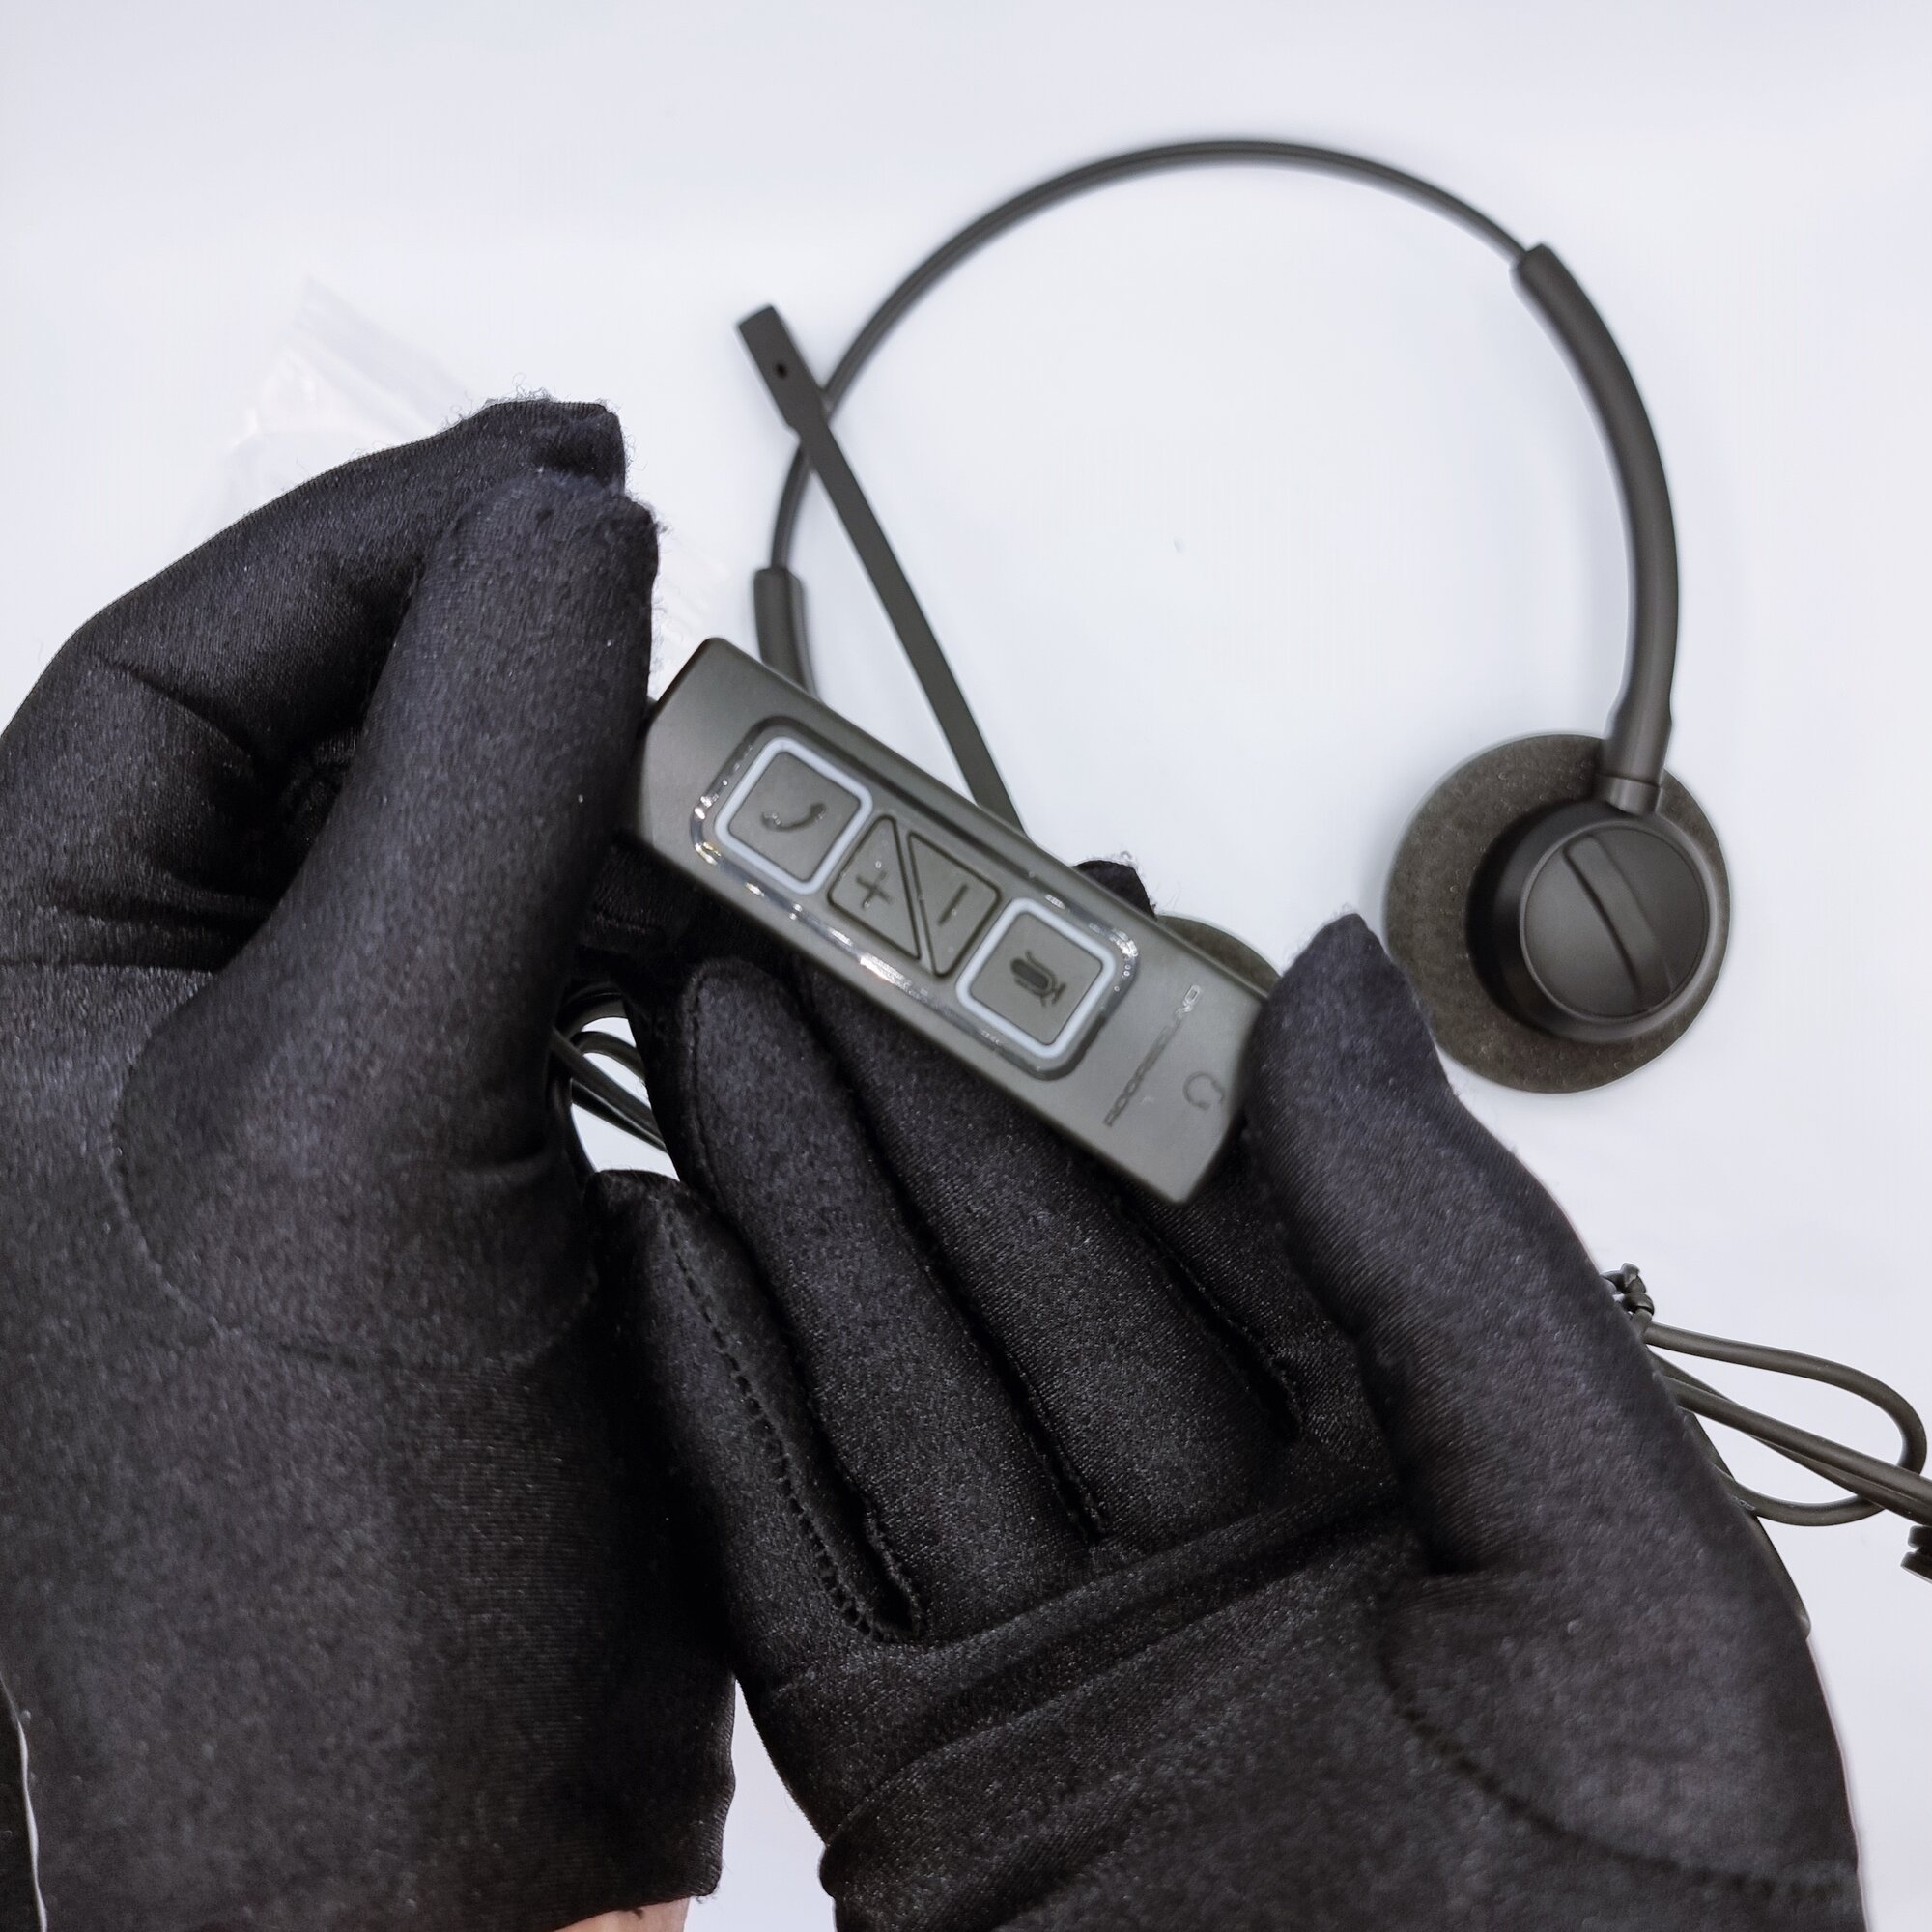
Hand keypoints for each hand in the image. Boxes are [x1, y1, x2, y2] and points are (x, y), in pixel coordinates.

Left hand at [0, 405, 729, 1929]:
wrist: (419, 1842)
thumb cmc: (296, 1548)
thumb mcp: (359, 1106)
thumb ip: (476, 789)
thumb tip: (568, 541)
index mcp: (31, 967)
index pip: (211, 654)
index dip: (393, 532)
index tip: (570, 457)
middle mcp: (156, 1017)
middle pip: (355, 740)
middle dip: (523, 666)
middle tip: (682, 618)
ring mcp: (318, 1102)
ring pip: (477, 857)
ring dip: (615, 805)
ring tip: (742, 781)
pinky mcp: (460, 1179)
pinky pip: (567, 982)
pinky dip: (666, 934)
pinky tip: (746, 928)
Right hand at [591, 864, 1861, 1929]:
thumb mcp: (1609, 1559)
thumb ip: (1456, 1261)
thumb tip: (1331, 996)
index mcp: (1394, 1477)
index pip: (1214, 1204)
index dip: (1094, 1047)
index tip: (1000, 910)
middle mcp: (1213, 1549)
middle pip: (1020, 1268)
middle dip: (900, 1097)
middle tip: (806, 934)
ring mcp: (1056, 1659)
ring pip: (888, 1379)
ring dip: (788, 1209)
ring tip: (706, 1041)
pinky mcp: (920, 1788)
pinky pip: (788, 1564)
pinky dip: (712, 1416)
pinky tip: (664, 1263)